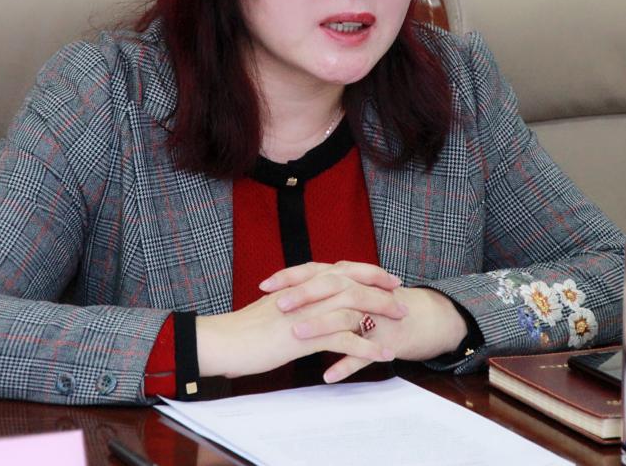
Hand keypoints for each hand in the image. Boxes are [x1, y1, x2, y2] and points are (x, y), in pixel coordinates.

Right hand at [195, 287, 396, 379]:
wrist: (224, 341)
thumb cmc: (243, 330)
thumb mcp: (273, 308)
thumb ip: (293, 301)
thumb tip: (306, 304)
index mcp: (300, 283)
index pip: (341, 269)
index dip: (366, 272)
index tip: (386, 277)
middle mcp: (308, 292)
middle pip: (354, 283)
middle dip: (381, 290)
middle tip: (401, 298)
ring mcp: (309, 313)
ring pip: (355, 308)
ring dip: (381, 315)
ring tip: (400, 324)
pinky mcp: (307, 337)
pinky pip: (346, 340)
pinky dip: (368, 347)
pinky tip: (383, 355)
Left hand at [260, 262, 468, 382]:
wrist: (419, 319)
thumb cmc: (375, 306)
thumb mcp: (347, 292)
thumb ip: (320, 290)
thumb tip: (280, 294)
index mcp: (347, 278)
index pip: (315, 271)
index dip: (290, 277)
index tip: (264, 286)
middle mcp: (360, 292)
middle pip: (331, 287)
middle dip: (305, 295)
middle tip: (279, 305)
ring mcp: (374, 316)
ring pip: (347, 318)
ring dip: (322, 326)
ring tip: (297, 337)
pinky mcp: (384, 339)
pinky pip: (365, 353)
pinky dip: (347, 363)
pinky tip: (328, 375)